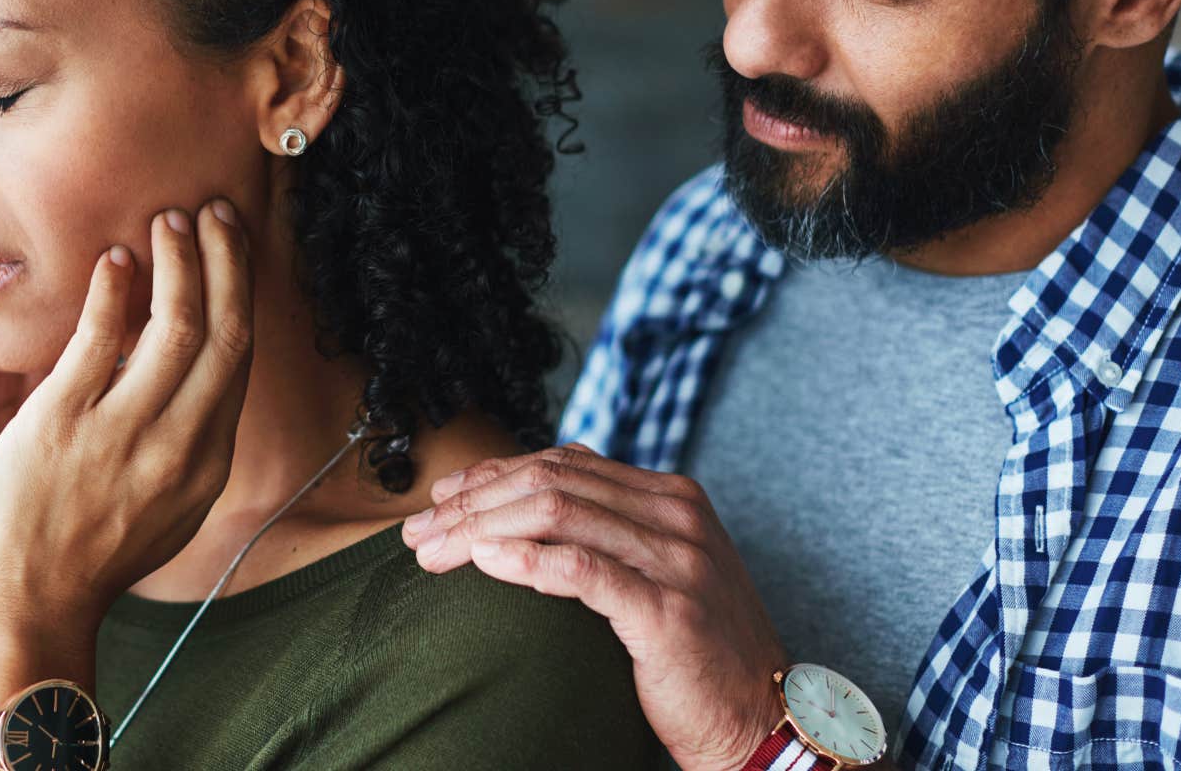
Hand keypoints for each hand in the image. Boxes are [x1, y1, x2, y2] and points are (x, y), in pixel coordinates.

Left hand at [0, 200, 253, 626]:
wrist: (30, 605)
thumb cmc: (90, 558)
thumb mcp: (168, 510)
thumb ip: (188, 448)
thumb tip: (201, 392)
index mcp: (207, 464)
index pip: (240, 360)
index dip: (240, 294)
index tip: (231, 250)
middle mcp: (179, 444)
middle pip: (224, 332)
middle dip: (224, 261)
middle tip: (214, 211)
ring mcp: (124, 432)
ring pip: (177, 324)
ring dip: (178, 260)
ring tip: (168, 220)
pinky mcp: (64, 422)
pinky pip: (102, 338)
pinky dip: (116, 290)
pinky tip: (114, 259)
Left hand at [400, 443, 787, 770]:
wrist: (760, 719)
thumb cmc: (696, 652)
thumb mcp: (655, 572)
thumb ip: (605, 532)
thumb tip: (517, 510)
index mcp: (671, 496)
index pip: (563, 462)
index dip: (493, 474)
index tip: (442, 496)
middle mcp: (676, 515)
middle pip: (550, 481)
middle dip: (473, 500)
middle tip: (420, 530)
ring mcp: (675, 558)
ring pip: (556, 514)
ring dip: (480, 528)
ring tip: (434, 549)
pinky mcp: (667, 610)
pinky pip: (581, 569)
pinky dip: (524, 559)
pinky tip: (484, 562)